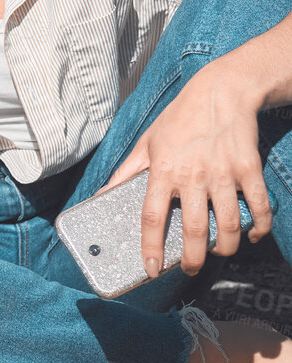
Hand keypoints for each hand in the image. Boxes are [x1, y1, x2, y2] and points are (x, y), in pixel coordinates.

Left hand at [99, 62, 272, 276]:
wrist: (221, 92)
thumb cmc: (179, 118)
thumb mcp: (146, 142)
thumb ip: (125, 172)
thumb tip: (103, 195)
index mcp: (163, 171)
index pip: (152, 217)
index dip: (150, 247)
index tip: (150, 268)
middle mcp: (193, 176)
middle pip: (193, 230)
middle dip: (191, 259)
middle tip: (188, 270)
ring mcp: (224, 174)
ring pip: (228, 226)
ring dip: (225, 248)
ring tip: (216, 254)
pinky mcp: (249, 170)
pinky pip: (258, 208)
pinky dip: (258, 228)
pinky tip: (250, 236)